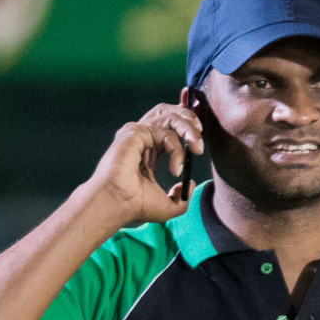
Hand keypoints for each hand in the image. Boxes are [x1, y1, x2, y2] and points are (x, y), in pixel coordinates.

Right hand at [86, 103, 204, 225]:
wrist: (118, 205)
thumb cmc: (135, 206)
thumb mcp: (168, 206)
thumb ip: (182, 197)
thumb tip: (190, 183)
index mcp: (148, 149)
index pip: (170, 126)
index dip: (187, 121)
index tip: (201, 129)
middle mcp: (142, 137)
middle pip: (170, 113)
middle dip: (190, 119)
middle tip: (201, 141)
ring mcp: (137, 133)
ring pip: (170, 117)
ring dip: (189, 130)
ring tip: (197, 149)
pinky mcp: (135, 132)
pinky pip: (166, 133)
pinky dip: (177, 149)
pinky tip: (176, 169)